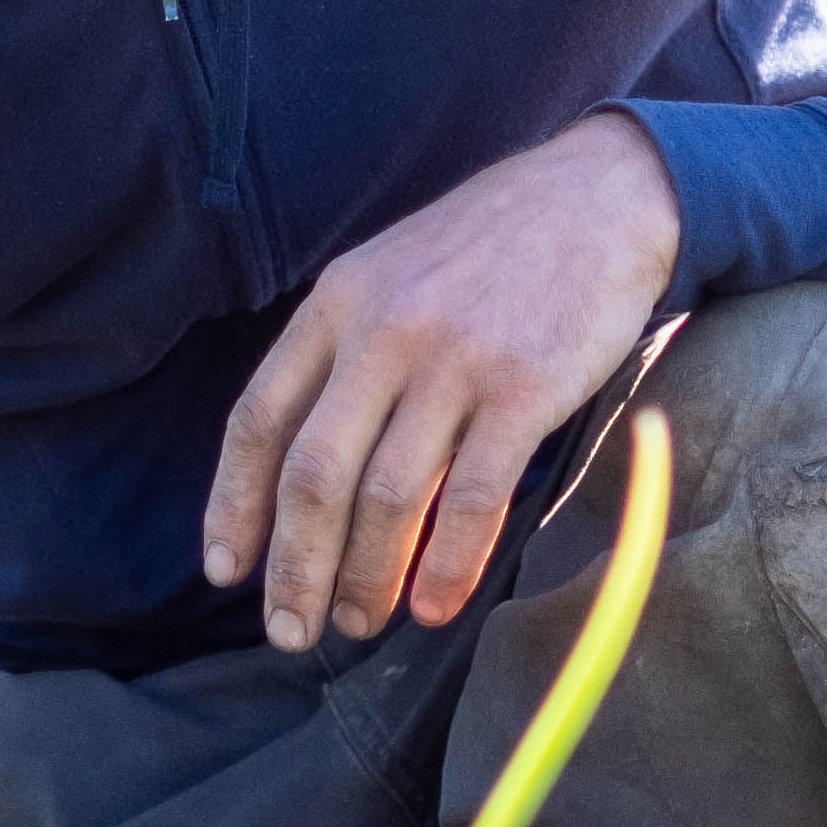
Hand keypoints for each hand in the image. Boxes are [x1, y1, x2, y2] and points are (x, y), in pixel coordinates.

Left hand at [204, 110, 681, 648]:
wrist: (600, 195)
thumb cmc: (491, 246)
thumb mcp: (389, 271)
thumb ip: (343, 350)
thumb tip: (300, 465)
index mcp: (336, 304)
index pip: (258, 420)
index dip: (234, 504)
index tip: (226, 570)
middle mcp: (383, 333)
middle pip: (315, 474)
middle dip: (294, 567)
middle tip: (291, 632)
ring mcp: (454, 361)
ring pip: (388, 497)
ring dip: (366, 578)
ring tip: (359, 623)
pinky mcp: (524, 389)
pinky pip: (474, 498)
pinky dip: (447, 565)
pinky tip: (433, 606)